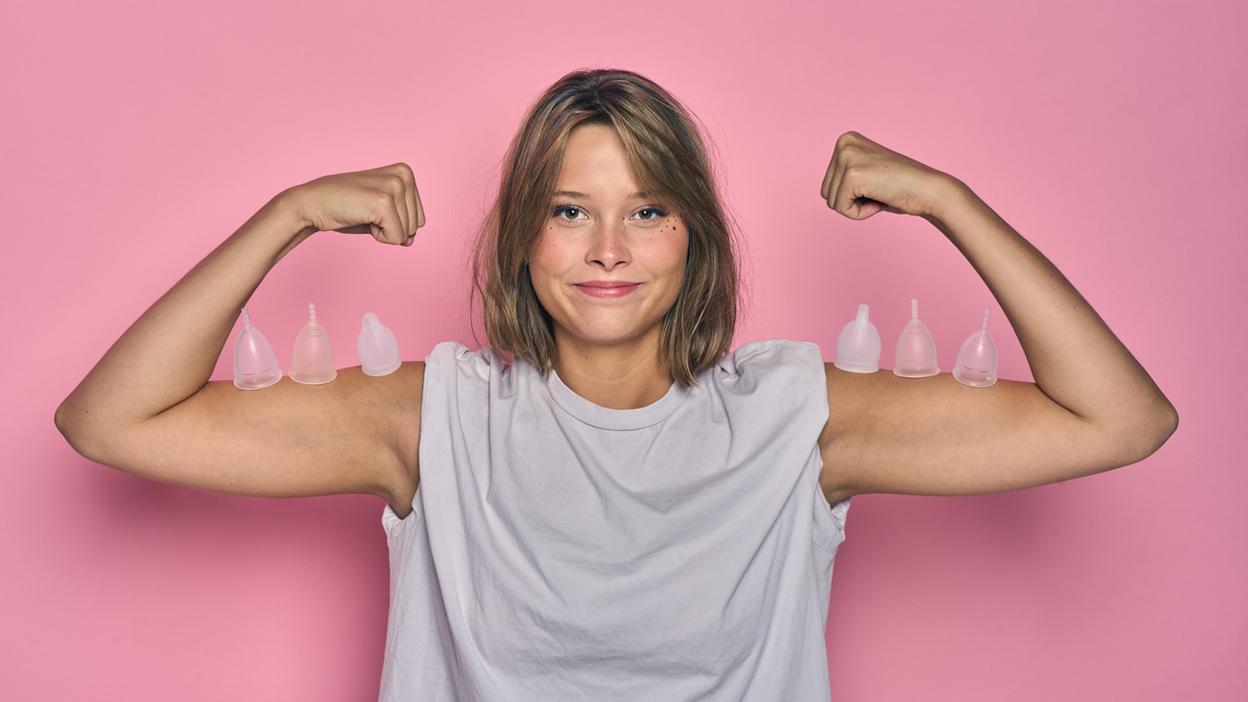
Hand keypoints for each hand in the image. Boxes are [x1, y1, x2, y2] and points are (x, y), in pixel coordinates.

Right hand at [283, 163, 424, 246]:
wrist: (313, 204)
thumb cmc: (345, 208)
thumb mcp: (381, 213)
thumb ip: (402, 224)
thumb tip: (411, 240)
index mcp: (405, 172)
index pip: (420, 219)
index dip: (395, 222)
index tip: (372, 208)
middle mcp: (404, 175)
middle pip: (416, 226)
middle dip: (390, 227)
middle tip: (365, 212)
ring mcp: (394, 187)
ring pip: (406, 233)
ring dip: (382, 231)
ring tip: (362, 213)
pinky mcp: (384, 203)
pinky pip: (396, 238)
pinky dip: (377, 237)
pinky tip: (361, 218)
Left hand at [820, 132, 954, 220]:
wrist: (928, 190)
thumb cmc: (900, 187)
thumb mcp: (866, 173)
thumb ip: (846, 175)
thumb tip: (824, 190)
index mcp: (846, 140)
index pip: (828, 183)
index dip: (851, 194)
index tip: (876, 184)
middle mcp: (844, 144)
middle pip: (826, 192)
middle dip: (851, 201)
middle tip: (879, 191)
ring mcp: (847, 157)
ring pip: (831, 201)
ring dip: (856, 207)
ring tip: (880, 194)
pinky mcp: (852, 176)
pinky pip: (841, 209)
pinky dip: (860, 213)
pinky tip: (880, 200)